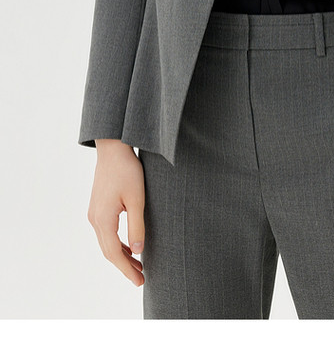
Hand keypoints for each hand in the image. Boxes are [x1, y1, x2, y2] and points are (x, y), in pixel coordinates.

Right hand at [87, 140, 145, 286]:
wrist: (113, 149)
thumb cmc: (127, 171)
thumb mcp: (137, 199)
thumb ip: (137, 226)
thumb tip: (138, 252)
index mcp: (103, 220)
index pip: (114, 254)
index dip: (127, 269)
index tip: (140, 281)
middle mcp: (95, 219)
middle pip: (109, 252)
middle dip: (124, 266)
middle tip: (141, 278)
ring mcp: (94, 213)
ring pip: (106, 243)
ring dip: (121, 255)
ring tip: (138, 265)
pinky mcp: (98, 207)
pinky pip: (106, 233)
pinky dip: (117, 243)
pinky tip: (130, 246)